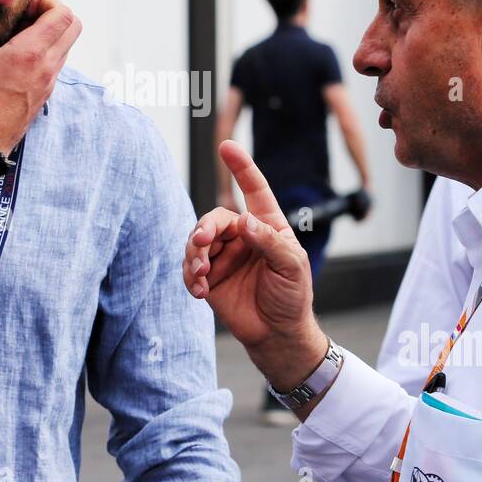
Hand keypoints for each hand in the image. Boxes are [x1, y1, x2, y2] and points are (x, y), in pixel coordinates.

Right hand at [0, 0, 81, 154]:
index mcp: (32, 53)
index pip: (64, 14)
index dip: (48, 1)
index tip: (23, 7)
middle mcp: (48, 67)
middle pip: (73, 27)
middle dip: (53, 14)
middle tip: (24, 18)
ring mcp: (48, 84)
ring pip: (66, 48)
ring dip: (50, 35)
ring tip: (17, 38)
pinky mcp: (43, 97)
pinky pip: (56, 67)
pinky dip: (45, 55)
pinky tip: (15, 60)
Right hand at [184, 140, 327, 388]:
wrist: (278, 335)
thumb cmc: (292, 297)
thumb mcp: (292, 266)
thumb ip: (269, 241)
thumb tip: (243, 221)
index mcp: (268, 226)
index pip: (254, 190)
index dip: (241, 168)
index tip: (226, 146)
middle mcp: (243, 236)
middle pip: (216, 218)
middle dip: (204, 227)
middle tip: (201, 241)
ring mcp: (224, 256)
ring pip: (197, 241)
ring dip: (193, 254)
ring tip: (200, 273)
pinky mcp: (209, 278)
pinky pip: (189, 268)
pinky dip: (189, 275)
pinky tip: (198, 290)